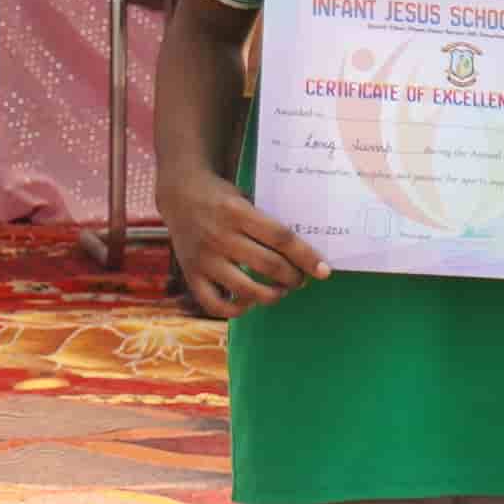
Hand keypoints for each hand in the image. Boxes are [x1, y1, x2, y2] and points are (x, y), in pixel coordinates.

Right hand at [160, 167, 319, 320]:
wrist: (180, 193)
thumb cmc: (223, 198)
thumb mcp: (245, 198)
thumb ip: (267, 223)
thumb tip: (304, 254)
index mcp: (238, 212)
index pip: (281, 238)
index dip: (306, 257)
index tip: (324, 270)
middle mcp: (220, 235)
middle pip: (268, 265)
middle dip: (293, 278)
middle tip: (299, 279)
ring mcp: (204, 258)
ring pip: (245, 289)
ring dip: (271, 296)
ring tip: (279, 291)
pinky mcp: (191, 274)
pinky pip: (215, 304)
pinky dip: (236, 310)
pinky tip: (248, 303)